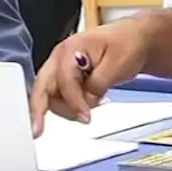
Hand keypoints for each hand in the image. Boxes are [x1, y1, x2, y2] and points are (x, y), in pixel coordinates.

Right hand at [30, 17, 150, 135]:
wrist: (133, 41)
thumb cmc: (126, 44)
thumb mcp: (117, 64)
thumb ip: (98, 83)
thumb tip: (86, 100)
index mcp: (72, 48)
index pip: (64, 79)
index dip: (73, 101)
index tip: (85, 116)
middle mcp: (61, 57)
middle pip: (41, 85)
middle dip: (38, 108)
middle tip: (38, 130)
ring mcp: (61, 68)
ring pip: (48, 95)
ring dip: (64, 108)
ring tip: (86, 112)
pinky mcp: (66, 78)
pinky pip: (58, 97)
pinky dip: (68, 107)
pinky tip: (82, 109)